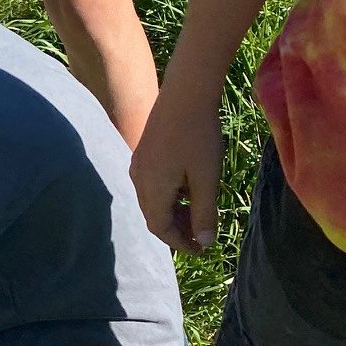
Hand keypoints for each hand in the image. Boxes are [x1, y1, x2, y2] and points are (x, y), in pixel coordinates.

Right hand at [130, 88, 224, 252]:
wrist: (185, 96)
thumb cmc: (199, 138)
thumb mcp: (206, 179)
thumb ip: (204, 213)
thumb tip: (204, 242)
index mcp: (152, 188)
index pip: (160, 228)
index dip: (180, 243)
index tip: (202, 250)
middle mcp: (139, 179)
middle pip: (153, 216)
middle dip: (177, 230)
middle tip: (202, 236)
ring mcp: (139, 165)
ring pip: (152, 201)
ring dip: (173, 213)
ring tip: (198, 215)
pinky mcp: (144, 154)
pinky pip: (152, 185)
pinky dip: (168, 197)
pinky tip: (187, 189)